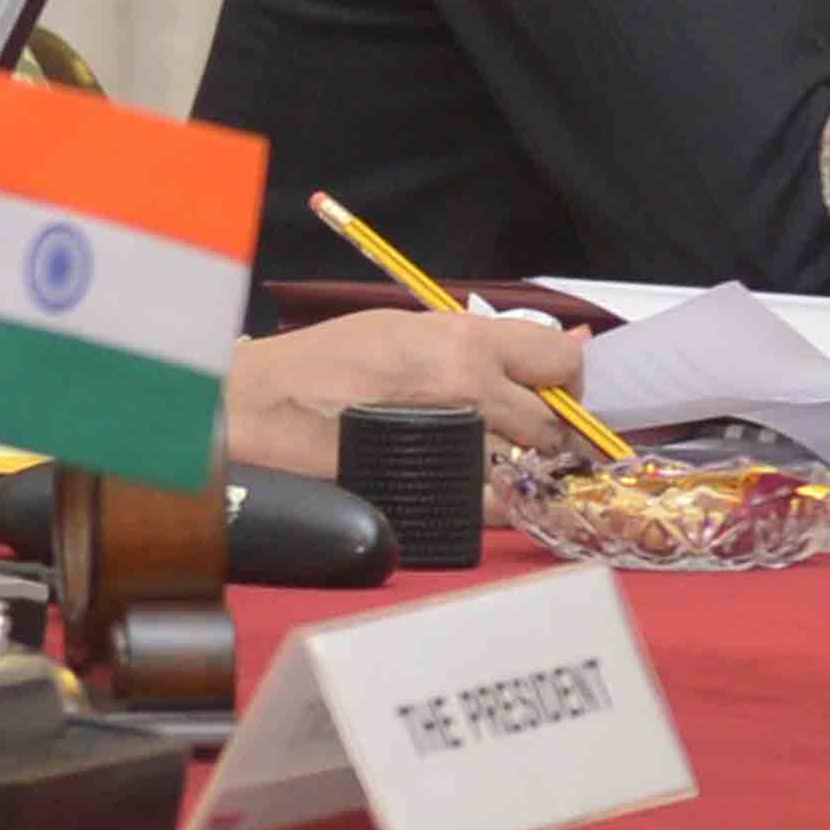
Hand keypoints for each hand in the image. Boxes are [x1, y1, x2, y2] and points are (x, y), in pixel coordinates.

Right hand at [220, 303, 587, 481]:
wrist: (261, 409)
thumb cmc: (323, 362)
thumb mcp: (406, 325)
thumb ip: (487, 338)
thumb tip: (568, 341)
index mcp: (463, 343)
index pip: (562, 360)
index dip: (561, 375)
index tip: (546, 383)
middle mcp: (469, 392)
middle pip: (553, 421)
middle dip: (542, 424)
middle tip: (509, 421)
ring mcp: (456, 447)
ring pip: (528, 463)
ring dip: (516, 460)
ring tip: (470, 447)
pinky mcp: (438, 493)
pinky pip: (501, 505)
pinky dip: (496, 497)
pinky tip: (464, 479)